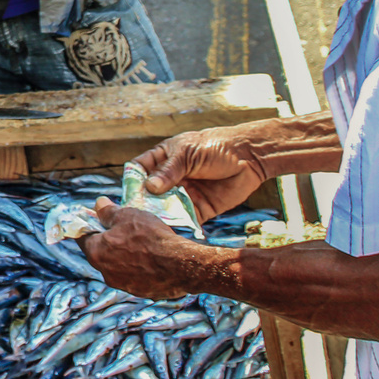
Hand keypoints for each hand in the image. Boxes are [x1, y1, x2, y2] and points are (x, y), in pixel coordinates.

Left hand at [77, 198, 203, 299]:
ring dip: (125, 257)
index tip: (99, 220)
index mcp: (96, 253)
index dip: (91, 227)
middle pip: (101, 253)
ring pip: (119, 267)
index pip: (83, 238)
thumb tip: (98, 204)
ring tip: (142, 245)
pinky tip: (153, 259)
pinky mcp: (142, 293)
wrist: (181, 265)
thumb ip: (108, 212)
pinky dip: (140, 269)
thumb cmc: (151, 237)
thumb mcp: (128, 216)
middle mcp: (106, 273)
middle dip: (110, 242)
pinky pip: (136, 277)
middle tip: (124, 231)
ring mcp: (124, 285)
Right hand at [131, 127, 268, 222]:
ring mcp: (184, 194)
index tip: (128, 192)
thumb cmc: (215, 146)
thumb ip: (169, 171)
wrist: (250, 157)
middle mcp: (171, 179)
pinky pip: (185, 220)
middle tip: (137, 215)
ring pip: (165, 208)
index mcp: (163, 159)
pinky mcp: (200, 208)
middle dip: (143, 203)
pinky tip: (173, 232)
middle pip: (150, 193)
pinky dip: (179, 226)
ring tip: (153, 226)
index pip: (140, 170)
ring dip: (160, 216)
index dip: (132, 180)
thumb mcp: (187, 154)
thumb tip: (149, 187)